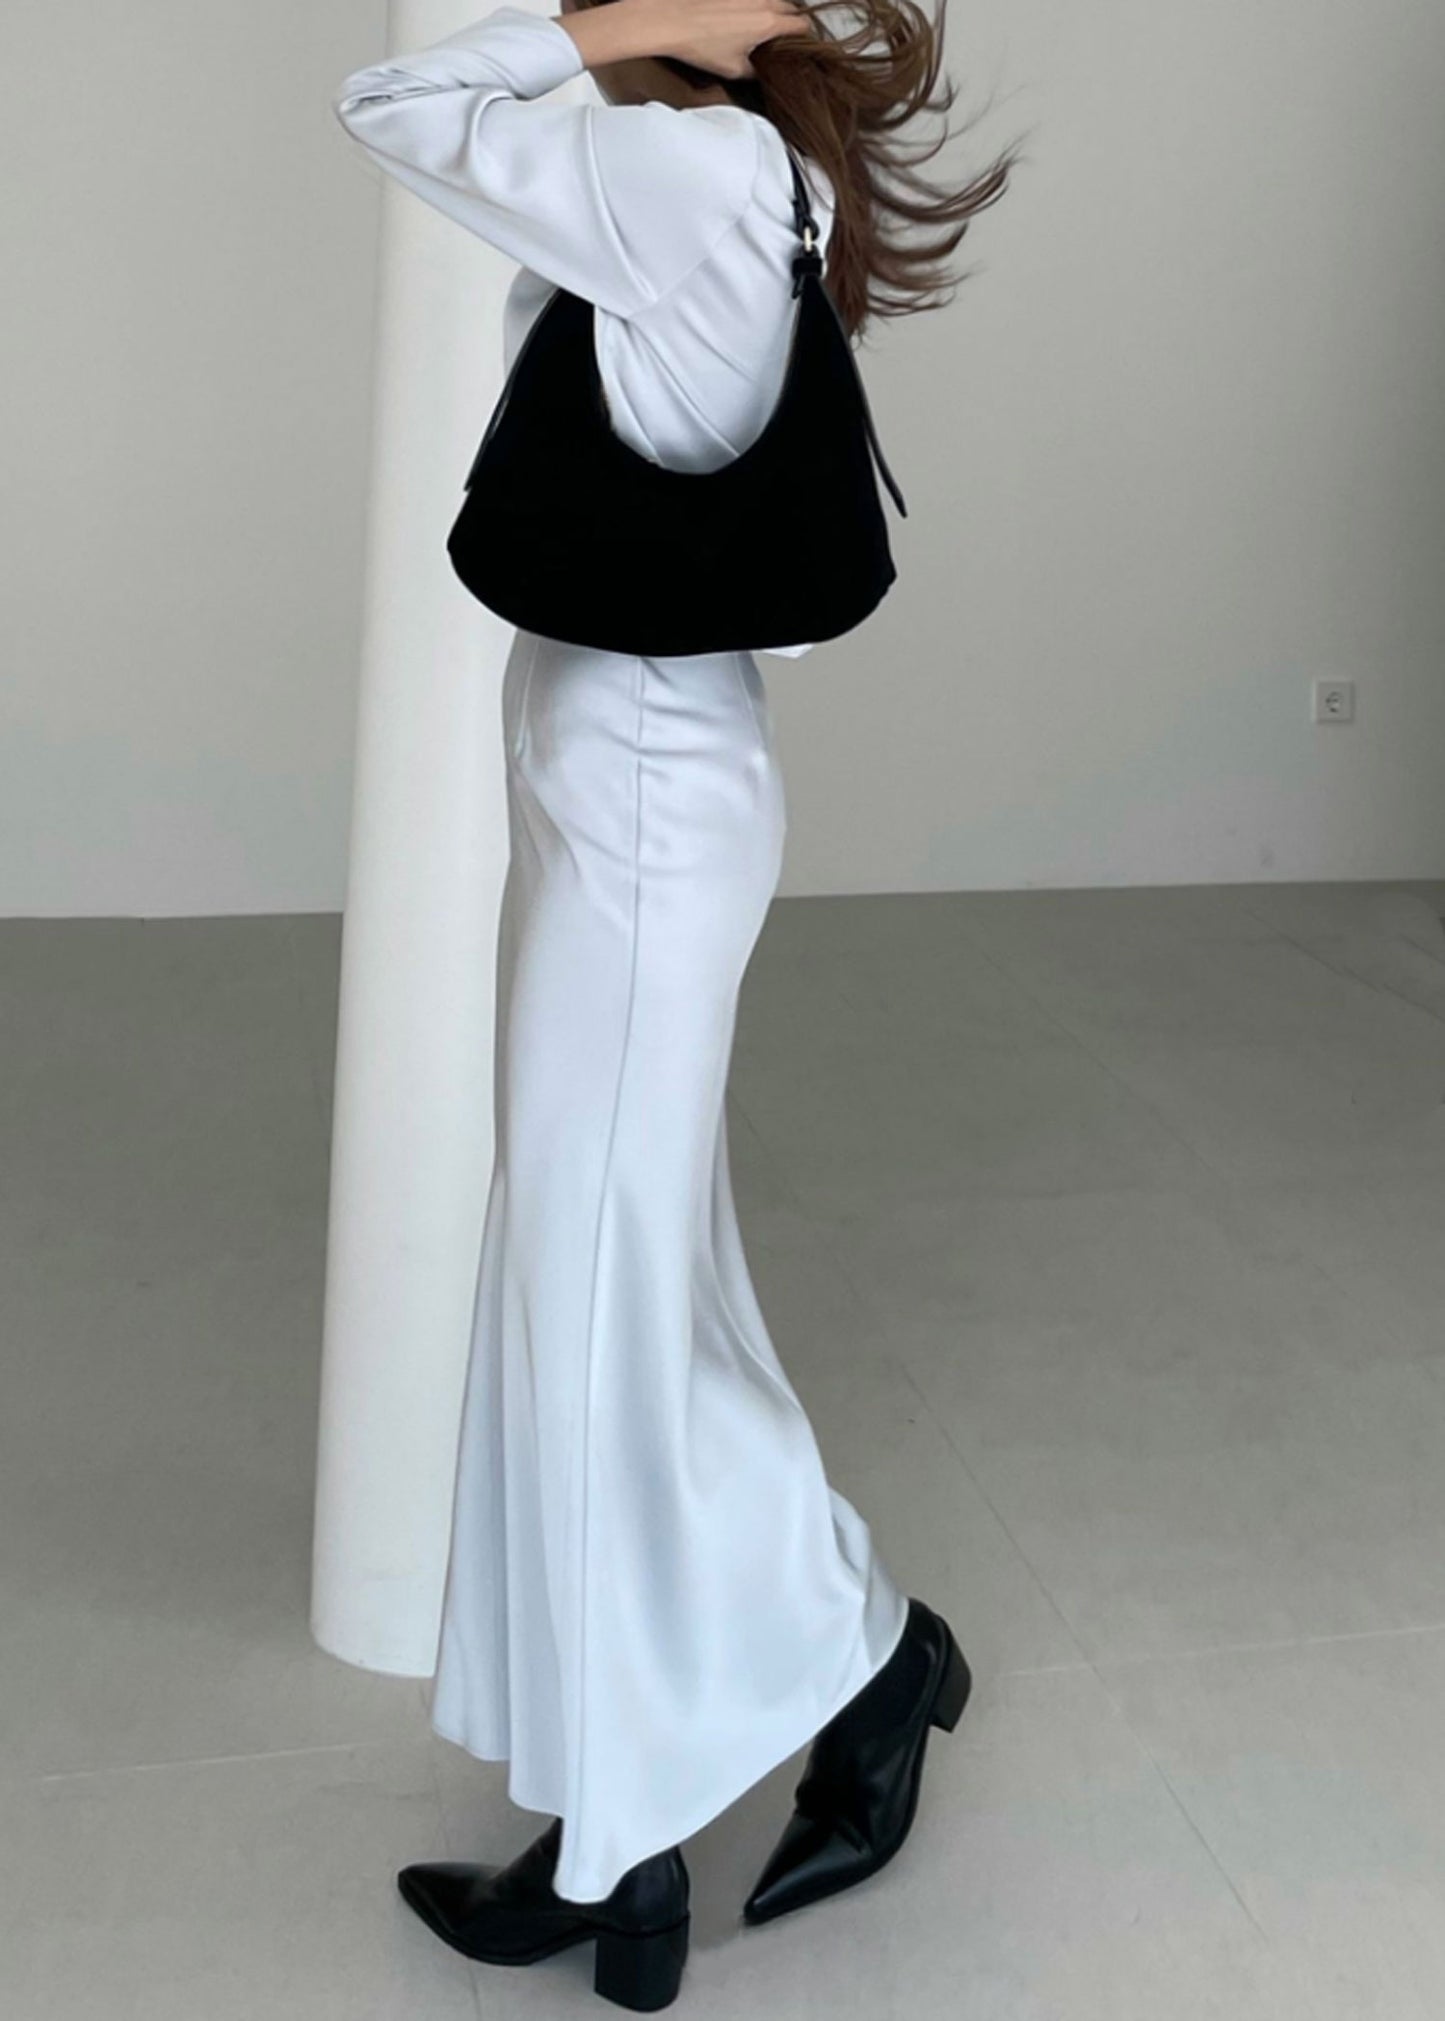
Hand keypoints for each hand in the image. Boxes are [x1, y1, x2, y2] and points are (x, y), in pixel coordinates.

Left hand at [560, 0, 816, 80]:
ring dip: (775, 11)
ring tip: (766, 29)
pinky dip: (758, 5)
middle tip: (784, 40)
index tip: (800, 48)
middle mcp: (764, 1)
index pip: (801, 25)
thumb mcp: (733, 69)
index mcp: (769, 22)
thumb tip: (764, 70)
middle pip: (791, 8)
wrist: (672, 19)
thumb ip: (756, 70)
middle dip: (792, 22)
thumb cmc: (703, 47)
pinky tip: (746, 17)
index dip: (804, 37)